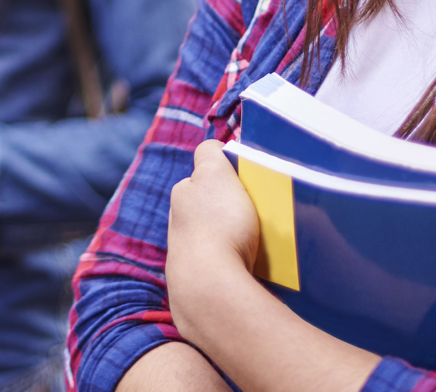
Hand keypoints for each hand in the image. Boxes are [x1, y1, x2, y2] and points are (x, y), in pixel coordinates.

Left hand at [166, 140, 259, 344]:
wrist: (210, 287)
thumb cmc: (218, 226)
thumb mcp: (215, 174)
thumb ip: (212, 154)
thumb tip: (214, 147)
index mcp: (182, 195)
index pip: (204, 173)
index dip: (225, 174)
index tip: (246, 182)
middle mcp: (177, 223)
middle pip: (209, 206)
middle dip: (228, 208)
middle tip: (257, 214)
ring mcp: (185, 256)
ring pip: (215, 237)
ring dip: (232, 237)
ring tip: (258, 243)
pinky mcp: (197, 284)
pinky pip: (221, 266)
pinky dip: (233, 263)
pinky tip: (250, 268)